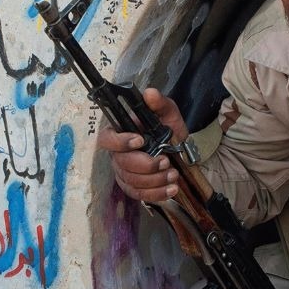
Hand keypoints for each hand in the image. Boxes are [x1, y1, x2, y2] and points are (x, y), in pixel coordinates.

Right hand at [99, 89, 187, 204]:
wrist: (181, 151)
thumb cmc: (169, 130)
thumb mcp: (168, 114)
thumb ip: (159, 104)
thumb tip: (150, 93)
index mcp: (121, 132)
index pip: (107, 139)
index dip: (120, 142)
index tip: (140, 141)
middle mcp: (118, 154)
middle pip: (121, 163)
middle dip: (145, 165)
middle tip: (165, 161)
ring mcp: (124, 172)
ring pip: (132, 181)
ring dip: (155, 180)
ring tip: (173, 174)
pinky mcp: (133, 187)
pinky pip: (139, 194)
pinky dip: (157, 193)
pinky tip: (172, 188)